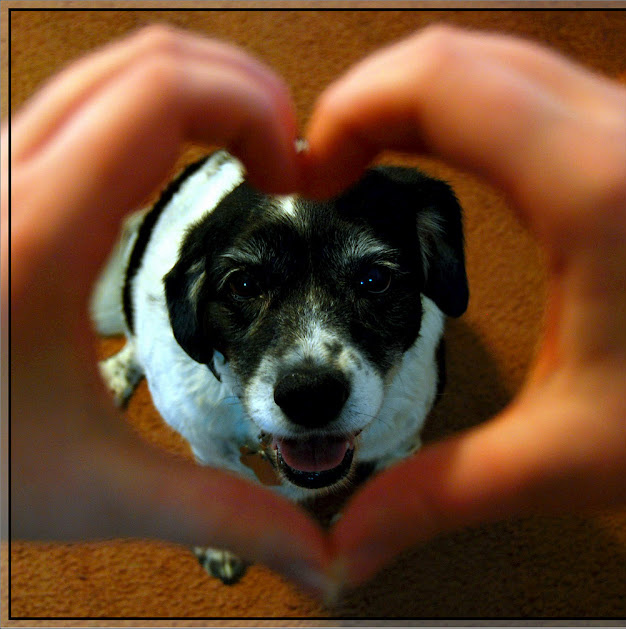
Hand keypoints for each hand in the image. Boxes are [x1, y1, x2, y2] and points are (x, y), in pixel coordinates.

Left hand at [5, 26, 330, 593]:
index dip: (253, 108)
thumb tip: (315, 556)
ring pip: (116, 69)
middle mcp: (11, 182)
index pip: (162, 95)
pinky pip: (91, 102)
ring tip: (251, 153)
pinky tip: (187, 163)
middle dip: (243, 91)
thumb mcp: (96, 490)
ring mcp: (1, 171)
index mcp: (39, 237)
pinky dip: (162, 109)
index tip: (292, 169)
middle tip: (285, 157)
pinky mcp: (4, 180)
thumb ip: (222, 516)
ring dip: (204, 93)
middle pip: (148, 60)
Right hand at [303, 25, 625, 588]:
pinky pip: (524, 86)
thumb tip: (354, 540)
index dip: (350, 111)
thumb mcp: (572, 453)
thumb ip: (447, 492)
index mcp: (596, 189)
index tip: (312, 168)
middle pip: (454, 57)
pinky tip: (440, 151)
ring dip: (411, 100)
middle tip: (326, 165)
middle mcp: (622, 133)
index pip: (439, 83)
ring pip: (490, 61)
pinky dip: (458, 106)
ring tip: (364, 157)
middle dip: (367, 102)